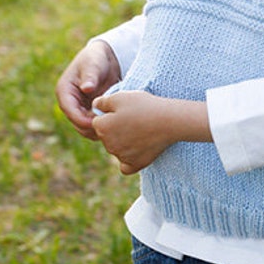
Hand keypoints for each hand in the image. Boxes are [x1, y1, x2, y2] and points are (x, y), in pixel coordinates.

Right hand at [55, 41, 120, 139]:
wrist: (106, 58)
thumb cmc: (97, 58)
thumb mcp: (93, 64)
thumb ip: (90, 76)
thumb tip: (86, 88)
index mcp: (64, 91)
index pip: (70, 112)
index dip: (83, 120)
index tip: (99, 121)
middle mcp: (69, 103)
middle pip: (78, 124)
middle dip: (93, 127)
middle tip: (111, 126)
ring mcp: (80, 108)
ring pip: (86, 127)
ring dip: (99, 128)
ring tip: (115, 125)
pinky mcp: (90, 111)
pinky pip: (95, 124)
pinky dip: (104, 125)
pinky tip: (117, 123)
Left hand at [91, 91, 210, 174]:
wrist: (169, 121)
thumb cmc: (145, 106)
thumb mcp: (121, 97)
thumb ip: (102, 102)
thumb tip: (94, 106)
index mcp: (102, 128)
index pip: (98, 122)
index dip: (110, 114)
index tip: (124, 110)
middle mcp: (109, 145)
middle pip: (106, 136)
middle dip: (115, 128)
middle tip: (134, 119)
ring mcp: (122, 156)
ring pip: (116, 149)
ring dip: (123, 142)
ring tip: (141, 130)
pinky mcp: (136, 164)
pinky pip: (125, 166)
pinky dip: (128, 160)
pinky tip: (136, 151)